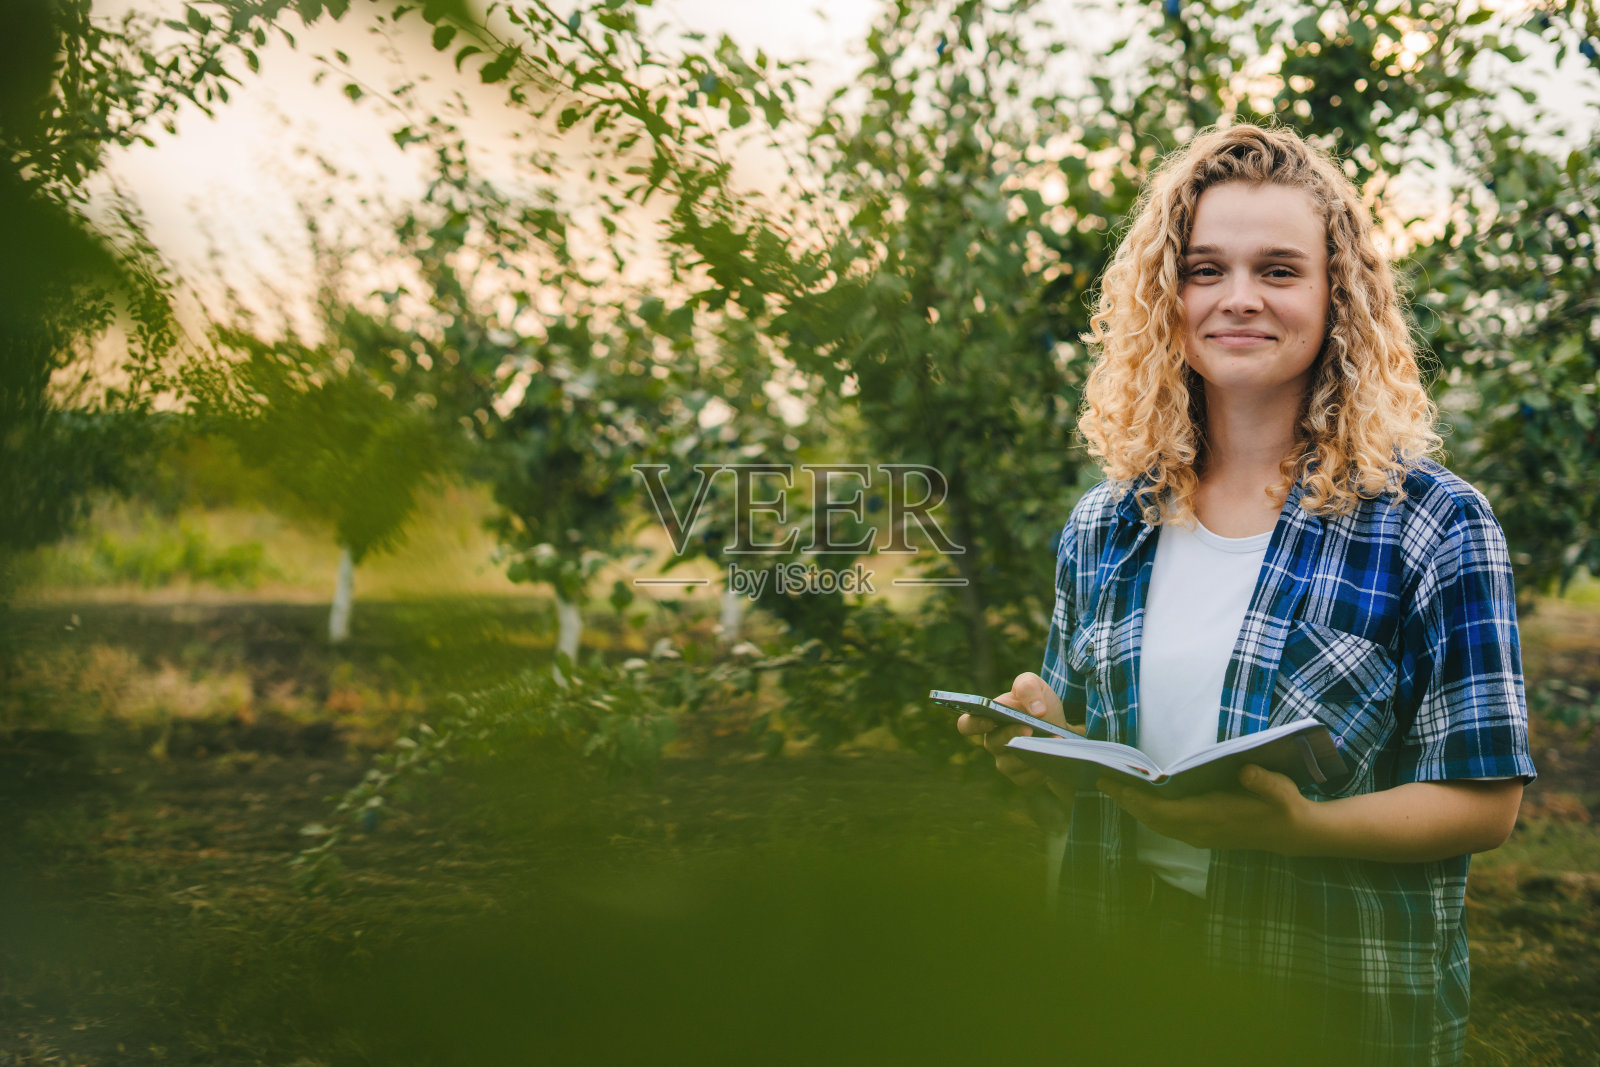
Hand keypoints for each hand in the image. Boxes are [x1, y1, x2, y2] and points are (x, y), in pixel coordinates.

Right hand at [958, 671, 1082, 799]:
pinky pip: (1026, 777)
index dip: (974, 724)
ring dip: (1029, 753)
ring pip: (1010, 763)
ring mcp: (1006, 761)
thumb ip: (1028, 687)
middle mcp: (993, 741)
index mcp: (988, 718)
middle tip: (1029, 729)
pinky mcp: (1021, 777)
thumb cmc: (1040, 705)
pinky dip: (1040, 768)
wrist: (1061, 728)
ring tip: (1051, 742)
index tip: (990, 721)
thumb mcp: (1036, 685)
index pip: (967, 724)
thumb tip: (1036, 710)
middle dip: (1010, 735)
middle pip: (993, 743)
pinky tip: (1052, 758)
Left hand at [1095, 764, 1310, 853]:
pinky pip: (1166, 827)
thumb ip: (1263, 782)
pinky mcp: (1202, 837)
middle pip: (1152, 819)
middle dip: (1126, 802)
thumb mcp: (1280, 790)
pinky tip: (1139, 802)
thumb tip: (1246, 771)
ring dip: (1134, 809)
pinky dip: (1148, 815)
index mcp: (1212, 817)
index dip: (1136, 800)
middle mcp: (1200, 831)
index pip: (1164, 812)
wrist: (1295, 833)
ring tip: (1114, 788)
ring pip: (1157, 825)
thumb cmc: (1284, 806)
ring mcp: (1200, 836)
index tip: (1114, 784)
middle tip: (1102, 781)